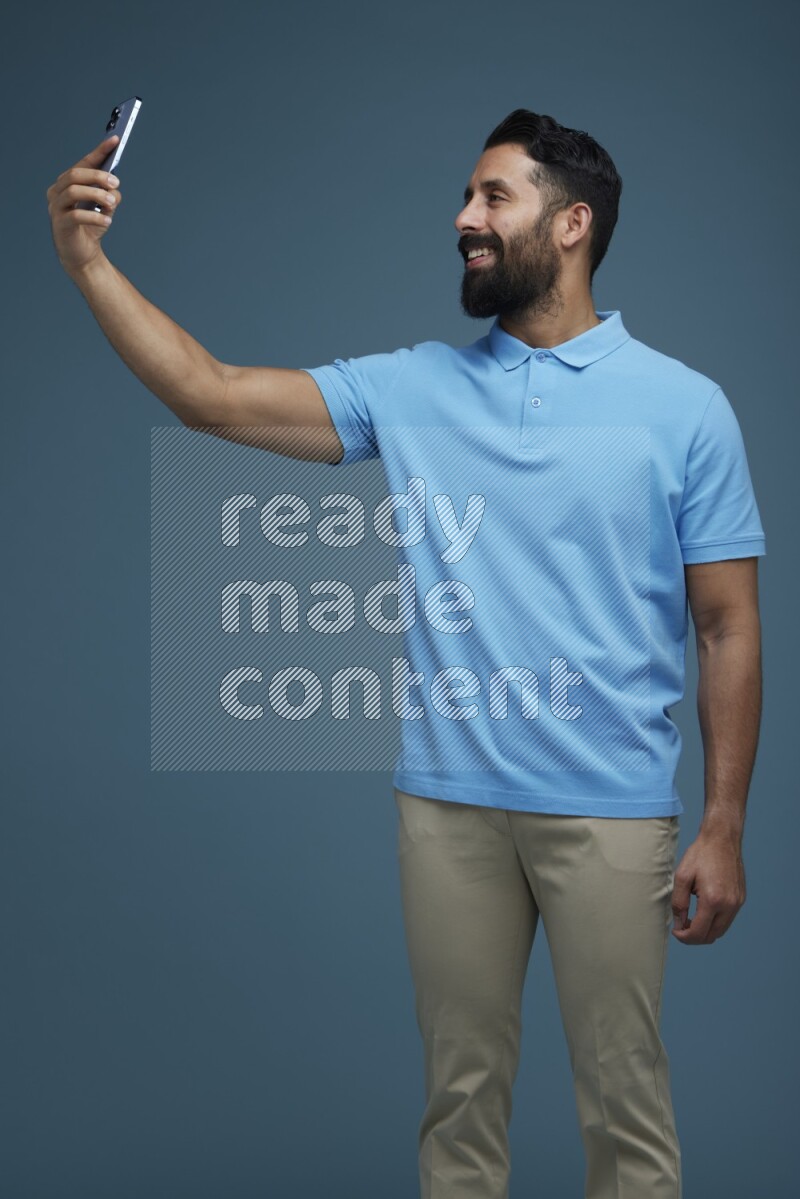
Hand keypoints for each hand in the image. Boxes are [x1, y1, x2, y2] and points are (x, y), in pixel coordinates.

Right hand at [46, 135, 122, 275]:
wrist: (83, 256)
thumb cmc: (91, 228)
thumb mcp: (105, 208)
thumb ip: (109, 194)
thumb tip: (114, 187)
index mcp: (67, 184)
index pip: (83, 163)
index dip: (99, 152)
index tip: (115, 141)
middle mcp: (58, 192)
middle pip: (75, 174)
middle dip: (98, 176)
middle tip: (116, 183)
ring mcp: (56, 208)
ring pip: (73, 191)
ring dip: (97, 194)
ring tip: (112, 204)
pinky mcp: (60, 225)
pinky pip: (76, 216)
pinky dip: (95, 218)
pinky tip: (107, 222)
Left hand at [671, 832, 745, 944]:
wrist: (722, 839)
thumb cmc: (701, 854)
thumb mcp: (682, 876)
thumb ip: (679, 903)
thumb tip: (679, 923)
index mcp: (713, 900)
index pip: (699, 933)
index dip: (684, 937)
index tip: (676, 931)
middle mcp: (729, 905)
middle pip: (711, 936)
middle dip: (694, 937)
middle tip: (681, 928)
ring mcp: (737, 902)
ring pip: (721, 930)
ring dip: (705, 931)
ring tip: (690, 920)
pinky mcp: (740, 898)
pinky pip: (727, 919)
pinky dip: (714, 922)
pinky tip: (703, 911)